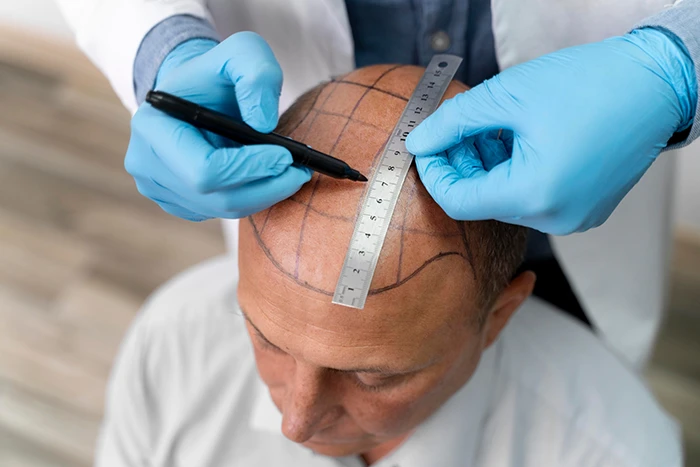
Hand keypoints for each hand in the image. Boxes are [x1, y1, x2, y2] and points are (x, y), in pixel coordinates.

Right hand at [125, 33, 311, 220]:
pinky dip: (252, 197)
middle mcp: (147, 164)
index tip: (286, 156)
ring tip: (290, 172)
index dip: (250, 168)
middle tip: (300, 170)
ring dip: (264, 193)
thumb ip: (257, 75)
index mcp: (153, 128)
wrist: (196, 93)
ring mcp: (160, 189)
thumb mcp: (243, 52)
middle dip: (266, 186)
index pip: (204, 170)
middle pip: (216, 198)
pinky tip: (266, 177)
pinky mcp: (179, 202)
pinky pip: (221, 211)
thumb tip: (263, 124)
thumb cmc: (217, 73)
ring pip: (223, 209)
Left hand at [406, 28, 696, 233]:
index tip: (427, 145)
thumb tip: (418, 142)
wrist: (658, 83)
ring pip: (507, 199)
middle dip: (463, 165)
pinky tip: (519, 140)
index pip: (458, 202)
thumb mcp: (507, 96)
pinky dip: (516, 172)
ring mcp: (573, 217)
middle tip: (460, 128)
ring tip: (492, 128)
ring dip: (489, 167)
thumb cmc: (590, 84)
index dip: (435, 173)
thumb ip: (453, 122)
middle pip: (483, 201)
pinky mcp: (585, 209)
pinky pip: (535, 198)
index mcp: (534, 195)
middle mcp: (554, 218)